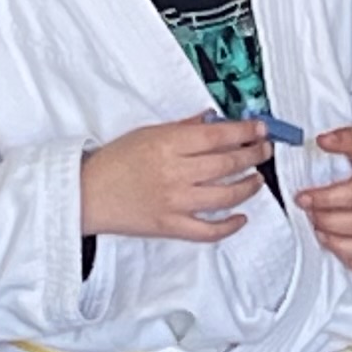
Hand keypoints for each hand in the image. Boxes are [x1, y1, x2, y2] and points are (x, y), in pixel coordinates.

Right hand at [80, 113, 271, 242]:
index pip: (218, 136)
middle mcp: (175, 173)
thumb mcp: (147, 133)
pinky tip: (241, 217)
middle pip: (227, 164)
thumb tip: (213, 120)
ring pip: (225, 196)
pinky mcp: (171, 226)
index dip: (245, 132)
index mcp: (168, 145)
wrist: (86, 193)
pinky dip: (229, 226)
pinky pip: (208, 230)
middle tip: (264, 151)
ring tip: (256, 180)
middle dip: (253, 156)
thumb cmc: (114, 161)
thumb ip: (183, 128)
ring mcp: (175, 202)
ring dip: (248, 187)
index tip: (261, 130)